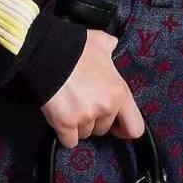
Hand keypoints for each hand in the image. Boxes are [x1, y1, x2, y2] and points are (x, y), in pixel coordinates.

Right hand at [40, 29, 144, 148]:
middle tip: (83, 103)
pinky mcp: (66, 124)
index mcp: (119, 92)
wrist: (48, 52)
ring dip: (79, 124)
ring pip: (85, 133)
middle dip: (95, 120)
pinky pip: (69, 140)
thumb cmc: (75, 46)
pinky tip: (61, 116)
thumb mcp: (100, 41)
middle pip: (103, 129)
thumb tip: (112, 45)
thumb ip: (110, 47)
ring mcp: (86, 117)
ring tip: (70, 105)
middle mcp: (105, 107)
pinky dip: (65, 133)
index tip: (116, 126)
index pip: (135, 127)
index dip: (125, 129)